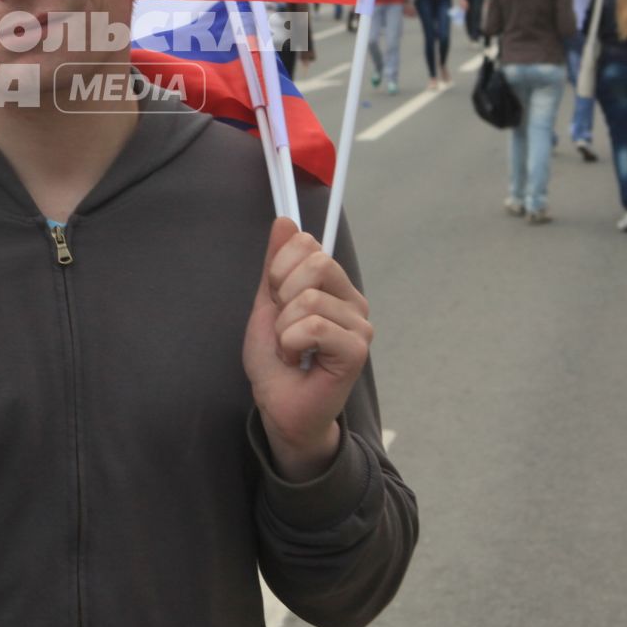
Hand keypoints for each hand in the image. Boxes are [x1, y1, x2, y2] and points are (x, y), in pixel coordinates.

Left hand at [243, 218, 371, 480]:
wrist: (279, 406)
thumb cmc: (275, 360)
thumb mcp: (267, 303)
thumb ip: (276, 263)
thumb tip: (285, 221)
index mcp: (333, 285)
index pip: (308, 244)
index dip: (279, 268)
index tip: (276, 299)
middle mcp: (352, 300)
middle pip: (316, 263)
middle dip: (283, 294)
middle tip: (283, 326)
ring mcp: (359, 324)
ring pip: (310, 299)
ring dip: (284, 328)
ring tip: (290, 348)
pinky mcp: (357, 349)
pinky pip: (314, 326)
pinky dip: (291, 343)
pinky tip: (297, 359)